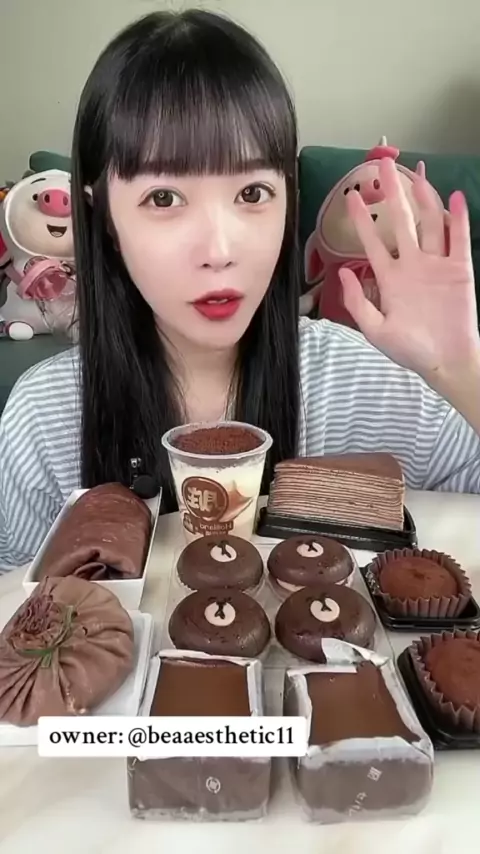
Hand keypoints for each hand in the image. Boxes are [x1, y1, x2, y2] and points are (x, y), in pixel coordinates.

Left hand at [339, 157, 479, 382]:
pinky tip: (454, 198)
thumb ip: (358, 302)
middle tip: (383, 167)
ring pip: (430, 224)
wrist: (445, 362)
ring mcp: (436, 265)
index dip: (361, 220)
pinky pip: (459, 240)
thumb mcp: (375, 331)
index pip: (373, 242)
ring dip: (424, 200)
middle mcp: (412, 265)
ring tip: (415, 175)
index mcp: (390, 278)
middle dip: (392, 196)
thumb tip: (342, 273)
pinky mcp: (459, 270)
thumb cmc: (410, 350)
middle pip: (402, 223)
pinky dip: (457, 219)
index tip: (350, 196)